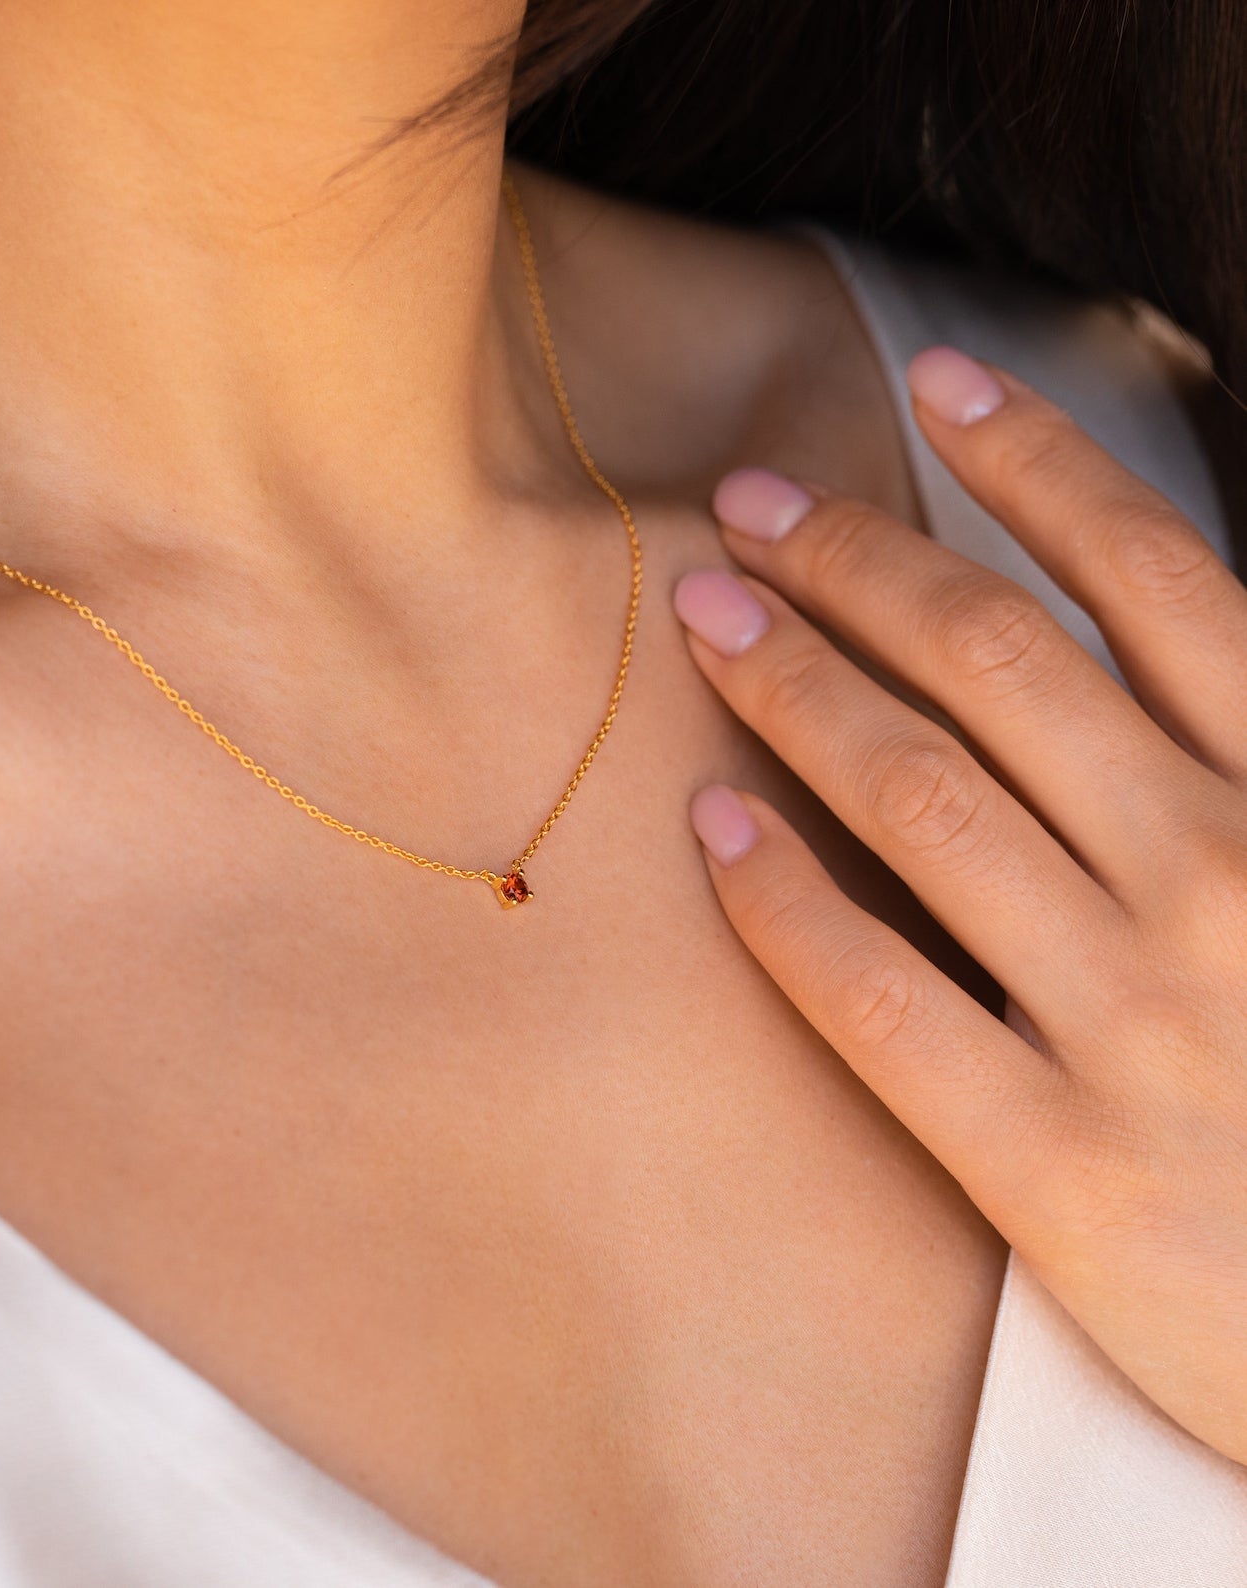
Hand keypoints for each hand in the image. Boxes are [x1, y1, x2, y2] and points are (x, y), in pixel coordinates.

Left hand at [674, 347, 1246, 1463]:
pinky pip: (879, 996)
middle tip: (751, 508)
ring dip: (797, 685)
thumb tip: (1138, 631)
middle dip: (863, 561)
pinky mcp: (1056, 1164)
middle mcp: (1222, 880)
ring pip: (920, 798)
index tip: (934, 386)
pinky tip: (712, 823)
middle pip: (1000, 665)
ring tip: (707, 616)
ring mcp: (1136, 1021)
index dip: (1036, 466)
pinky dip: (782, 897)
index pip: (1155, 582)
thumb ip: (1242, 755)